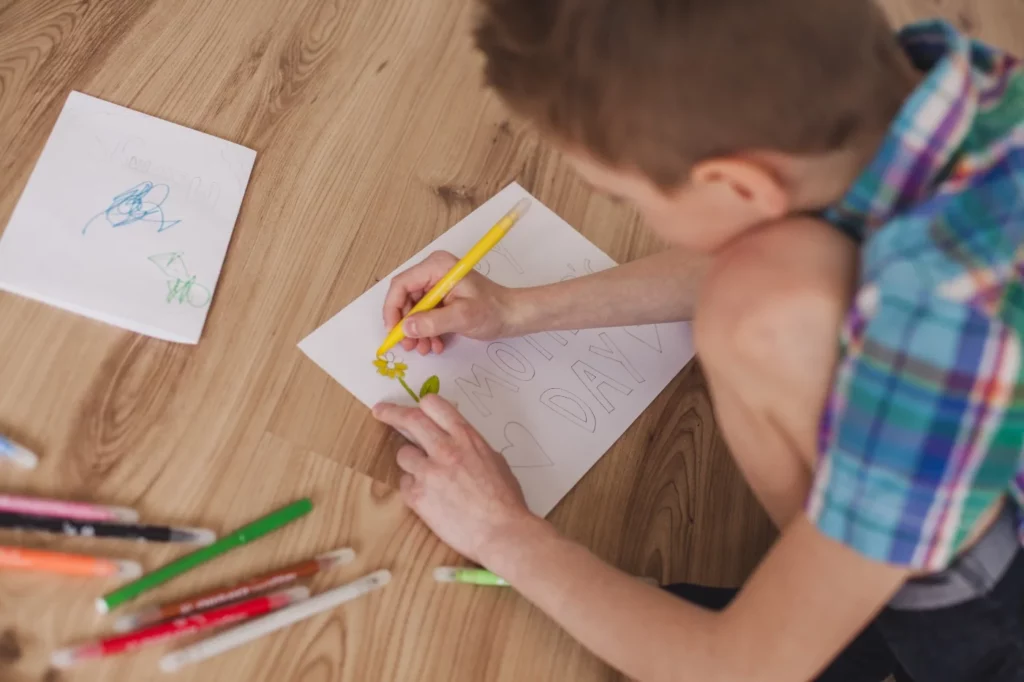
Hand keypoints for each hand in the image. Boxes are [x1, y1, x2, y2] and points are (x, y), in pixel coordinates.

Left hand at [373, 394, 535, 563]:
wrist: (501, 532)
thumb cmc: (505, 501)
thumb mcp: (495, 461)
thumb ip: (472, 448)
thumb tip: (459, 443)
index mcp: (466, 438)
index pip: (434, 405)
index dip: (420, 404)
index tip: (410, 406)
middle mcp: (445, 449)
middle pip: (411, 419)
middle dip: (391, 413)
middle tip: (380, 411)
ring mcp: (429, 472)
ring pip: (403, 454)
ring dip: (411, 462)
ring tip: (427, 477)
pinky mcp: (418, 496)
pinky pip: (405, 484)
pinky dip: (414, 489)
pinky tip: (430, 499)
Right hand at [382, 251, 516, 355]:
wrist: (513, 315)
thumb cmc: (493, 310)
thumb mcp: (462, 317)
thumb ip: (432, 322)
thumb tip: (406, 328)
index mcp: (437, 267)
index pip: (401, 284)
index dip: (392, 309)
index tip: (394, 332)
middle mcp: (433, 272)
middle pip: (405, 298)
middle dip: (405, 324)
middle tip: (408, 346)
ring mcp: (437, 285)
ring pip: (413, 309)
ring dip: (416, 331)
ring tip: (424, 349)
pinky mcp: (442, 298)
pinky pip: (424, 314)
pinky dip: (426, 330)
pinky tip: (435, 344)